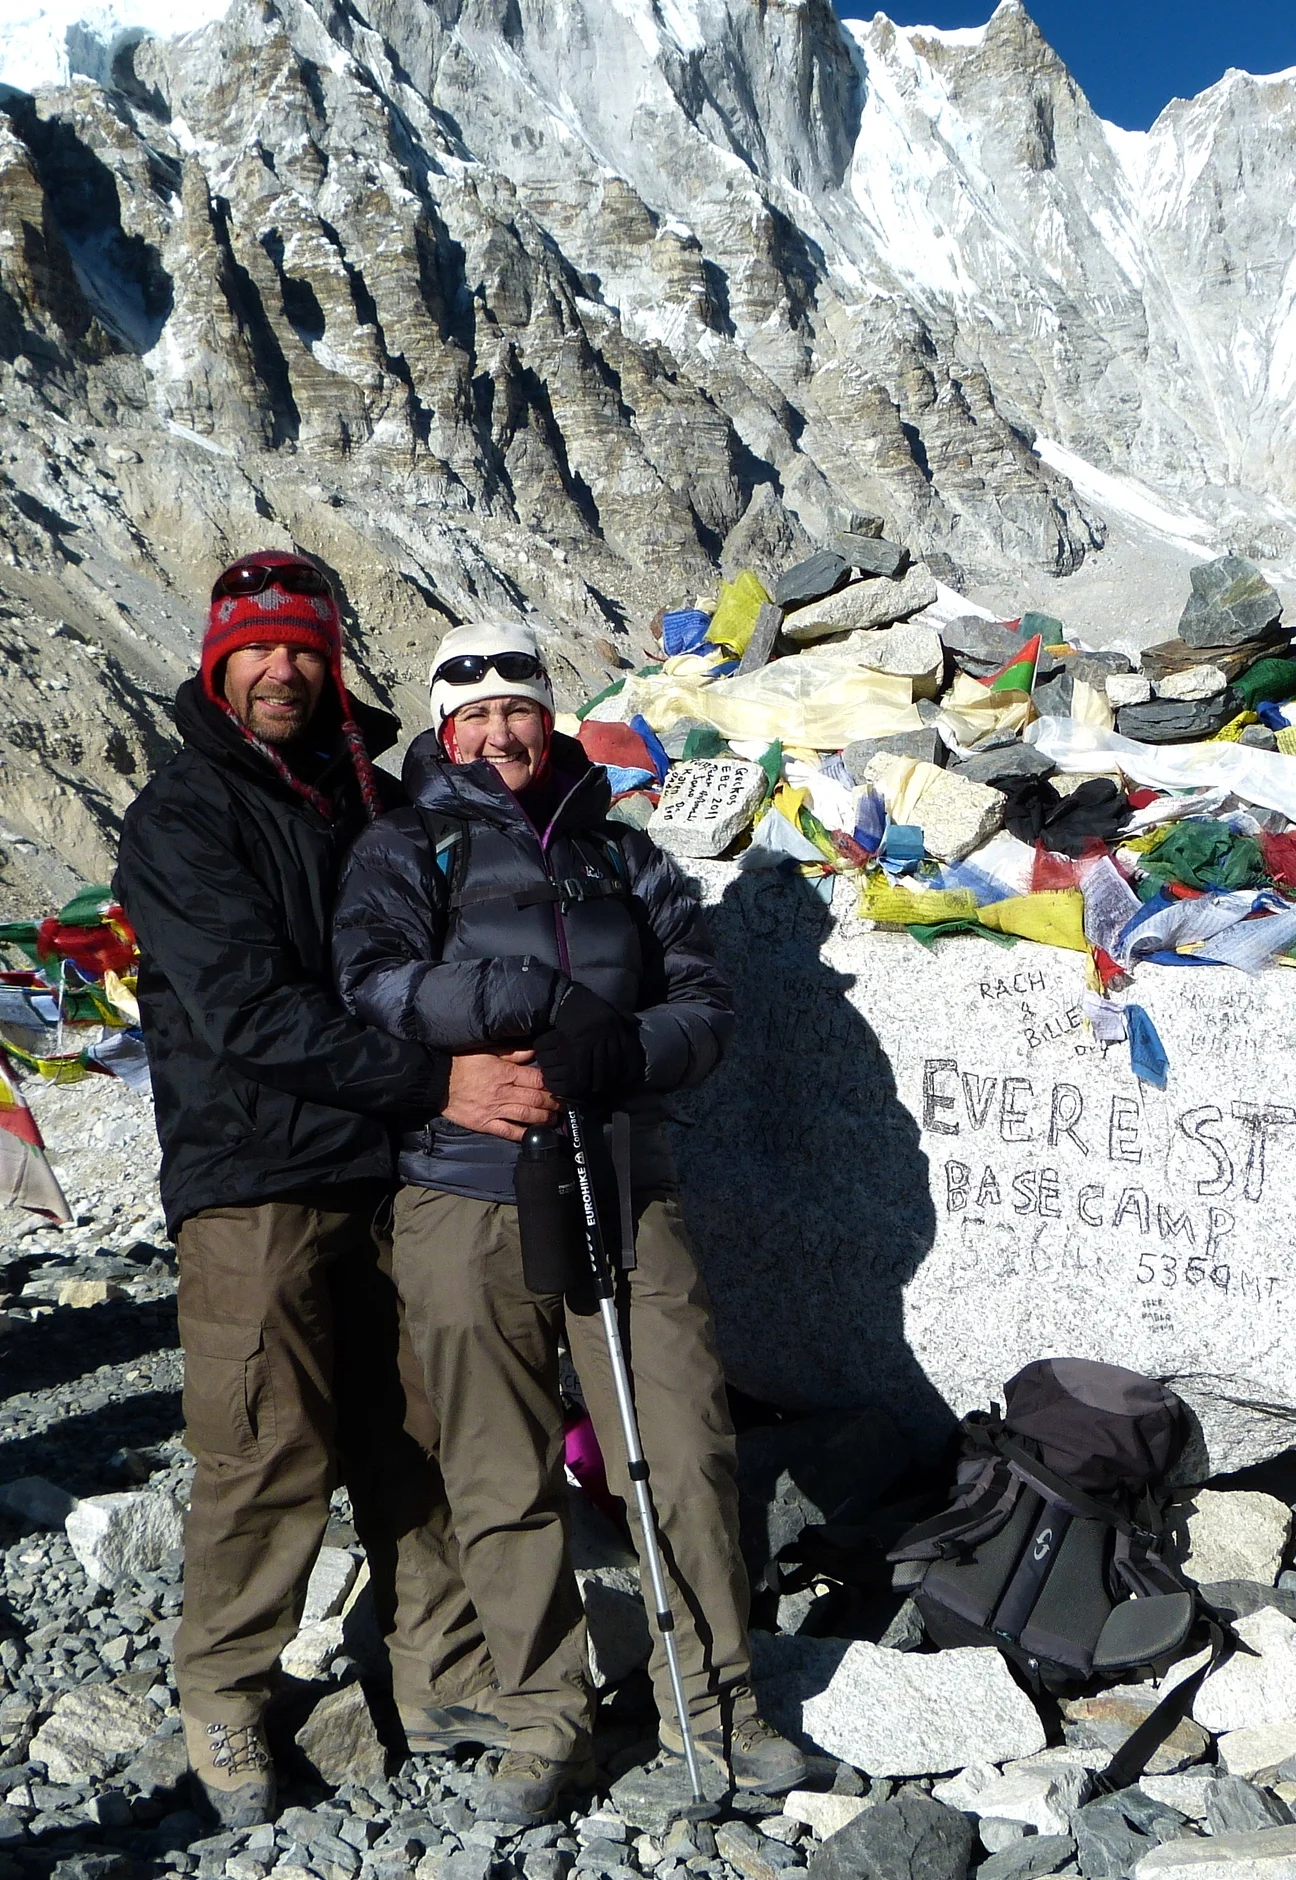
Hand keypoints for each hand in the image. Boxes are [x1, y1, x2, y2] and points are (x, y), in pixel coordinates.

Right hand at [443, 1048, 559, 1142]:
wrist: (435, 1081)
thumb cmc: (461, 1063)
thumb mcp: (487, 1051)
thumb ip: (512, 1052)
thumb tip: (533, 1051)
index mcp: (505, 1073)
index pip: (536, 1079)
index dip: (551, 1083)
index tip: (561, 1085)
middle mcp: (503, 1093)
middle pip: (535, 1099)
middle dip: (552, 1102)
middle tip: (564, 1104)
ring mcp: (494, 1110)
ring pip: (526, 1116)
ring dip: (543, 1118)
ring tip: (555, 1119)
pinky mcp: (485, 1124)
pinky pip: (507, 1131)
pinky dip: (522, 1134)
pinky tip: (533, 1134)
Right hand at [533, 984, 645, 1100]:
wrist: (565, 998)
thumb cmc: (587, 1005)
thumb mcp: (609, 1008)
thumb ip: (624, 1017)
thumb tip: (637, 1023)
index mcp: (618, 1026)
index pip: (630, 1054)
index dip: (631, 1070)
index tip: (627, 1081)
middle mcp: (609, 1034)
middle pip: (616, 1065)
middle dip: (613, 1079)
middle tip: (609, 1088)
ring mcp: (594, 1041)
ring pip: (601, 1070)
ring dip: (599, 1083)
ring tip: (596, 1089)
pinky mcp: (578, 1047)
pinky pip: (583, 1069)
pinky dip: (583, 1080)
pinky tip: (581, 1085)